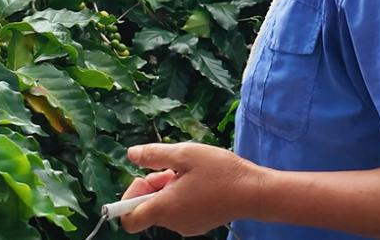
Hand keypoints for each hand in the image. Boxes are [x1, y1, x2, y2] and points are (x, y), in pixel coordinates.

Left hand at [120, 142, 260, 235]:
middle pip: (147, 208)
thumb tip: (131, 154)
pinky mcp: (198, 223)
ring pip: (164, 207)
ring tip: (187, 170)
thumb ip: (154, 155)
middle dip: (152, 185)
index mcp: (165, 208)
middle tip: (171, 167)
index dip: (127, 198)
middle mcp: (173, 222)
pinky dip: (180, 195)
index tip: (142, 177)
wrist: (252, 191)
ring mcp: (187, 226)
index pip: (129, 219)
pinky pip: (179, 210)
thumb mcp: (184, 154)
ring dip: (168, 188)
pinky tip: (197, 180)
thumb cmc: (219, 171)